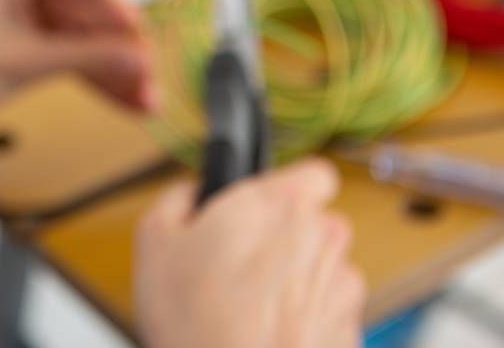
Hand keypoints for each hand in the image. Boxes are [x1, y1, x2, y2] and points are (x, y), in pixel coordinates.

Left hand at [0, 0, 153, 205]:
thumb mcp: (21, 62)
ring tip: (146, 100)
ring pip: (97, 32)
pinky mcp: (39, 35)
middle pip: (101, 0)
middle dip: (125, 43)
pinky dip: (102, 75)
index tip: (136, 35)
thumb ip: (85, 57)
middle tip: (149, 77)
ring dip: (120, 66)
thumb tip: (139, 57)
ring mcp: (38, 5)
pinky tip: (128, 101)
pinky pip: (83, 52)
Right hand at [136, 160, 364, 347]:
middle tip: (240, 265)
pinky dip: (306, 321)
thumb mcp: (154, 240)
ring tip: (250, 308)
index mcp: (280, 204)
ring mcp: (341, 287)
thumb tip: (194, 191)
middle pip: (316, 223)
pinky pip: (329, 312)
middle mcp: (322, 238)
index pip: (314, 173)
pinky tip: (266, 334)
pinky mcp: (349, 331)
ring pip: (324, 268)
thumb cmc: (195, 324)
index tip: (263, 208)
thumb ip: (180, 196)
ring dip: (298, 281)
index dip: (289, 189)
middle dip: (286, 239)